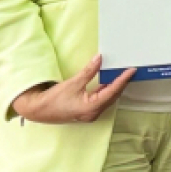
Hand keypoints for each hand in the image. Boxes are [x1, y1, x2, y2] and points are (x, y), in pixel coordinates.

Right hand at [11, 54, 134, 122]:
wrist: (38, 110)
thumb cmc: (54, 99)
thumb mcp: (73, 83)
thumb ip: (89, 71)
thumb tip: (100, 58)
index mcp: (92, 107)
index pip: (113, 90)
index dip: (123, 79)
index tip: (132, 70)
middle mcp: (94, 112)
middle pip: (113, 95)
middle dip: (122, 83)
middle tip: (130, 70)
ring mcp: (91, 113)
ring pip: (108, 98)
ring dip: (115, 87)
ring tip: (122, 74)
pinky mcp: (87, 111)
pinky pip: (101, 100)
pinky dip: (106, 90)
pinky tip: (109, 82)